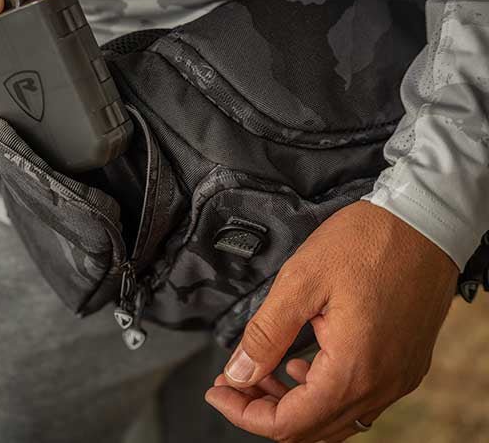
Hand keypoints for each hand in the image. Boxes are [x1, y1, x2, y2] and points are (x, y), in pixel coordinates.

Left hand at [205, 201, 457, 441]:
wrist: (425, 220)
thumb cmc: (366, 242)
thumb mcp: (300, 281)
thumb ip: (265, 334)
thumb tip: (236, 374)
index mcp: (354, 368)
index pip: (289, 423)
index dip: (244, 414)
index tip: (218, 392)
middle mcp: (382, 385)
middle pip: (311, 428)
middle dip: (263, 409)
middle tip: (233, 380)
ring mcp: (398, 378)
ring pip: (334, 418)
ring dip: (292, 402)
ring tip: (261, 370)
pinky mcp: (405, 365)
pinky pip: (358, 400)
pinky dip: (321, 392)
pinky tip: (301, 364)